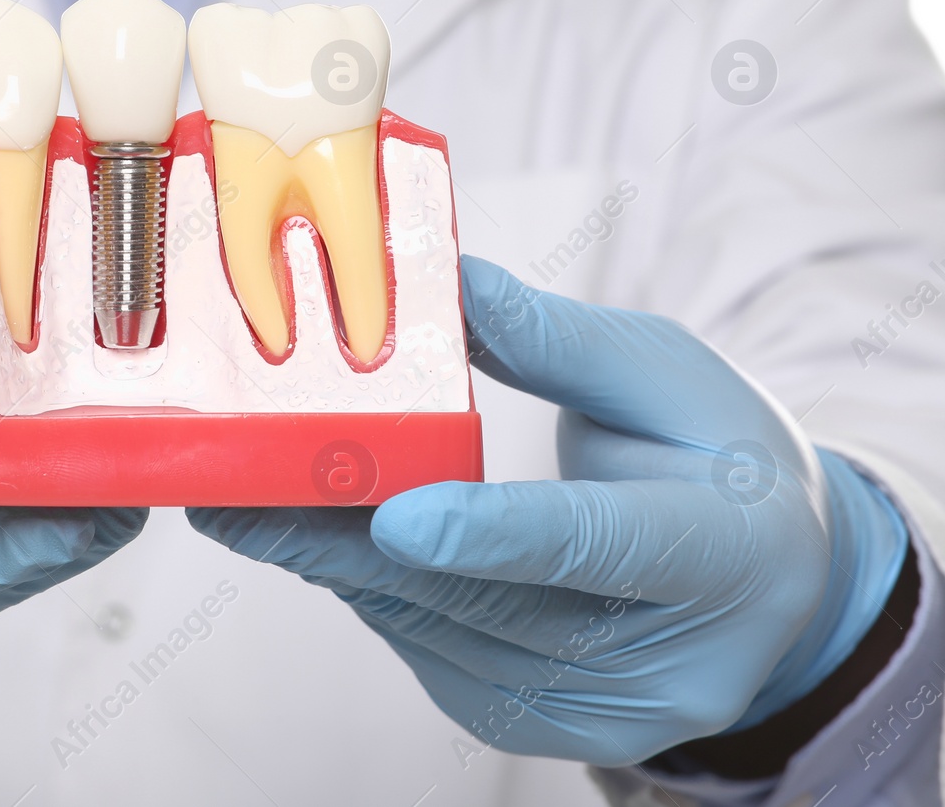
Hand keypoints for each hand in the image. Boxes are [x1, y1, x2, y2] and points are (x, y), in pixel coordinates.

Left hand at [190, 257, 905, 764]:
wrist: (769, 583)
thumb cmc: (719, 460)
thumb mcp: (665, 375)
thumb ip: (553, 341)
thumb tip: (443, 286)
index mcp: (721, 553)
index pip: (596, 547)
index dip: (492, 535)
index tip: (395, 515)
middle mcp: (660, 661)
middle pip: (485, 604)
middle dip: (349, 548)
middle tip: (242, 501)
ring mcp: (594, 713)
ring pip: (438, 631)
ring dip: (335, 565)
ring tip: (247, 503)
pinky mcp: (534, 723)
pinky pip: (426, 646)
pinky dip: (366, 586)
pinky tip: (312, 532)